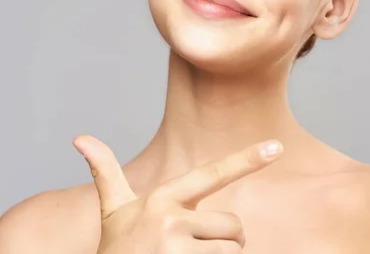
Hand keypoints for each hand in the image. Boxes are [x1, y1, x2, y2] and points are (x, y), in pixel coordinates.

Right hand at [73, 135, 282, 253]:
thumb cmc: (116, 248)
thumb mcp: (112, 211)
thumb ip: (105, 173)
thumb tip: (80, 138)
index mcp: (162, 199)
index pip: (212, 174)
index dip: (246, 159)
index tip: (277, 147)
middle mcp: (172, 223)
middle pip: (233, 226)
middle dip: (227, 239)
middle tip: (200, 245)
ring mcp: (178, 252)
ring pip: (232, 251)